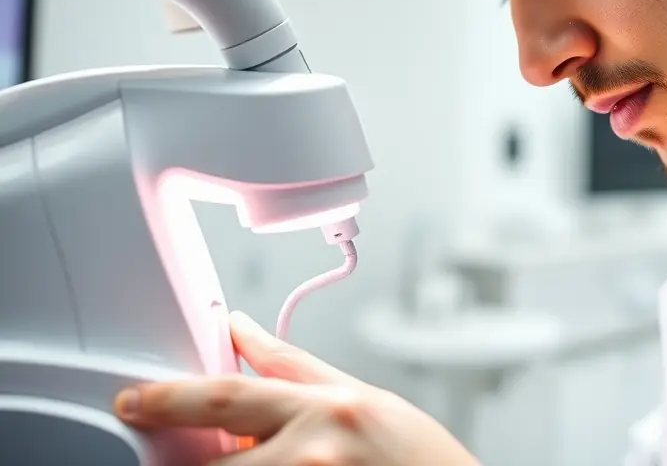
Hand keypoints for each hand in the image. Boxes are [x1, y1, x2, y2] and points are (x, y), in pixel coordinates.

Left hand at [113, 311, 478, 465]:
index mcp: (326, 408)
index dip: (171, 397)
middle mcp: (314, 452)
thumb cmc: (416, 455)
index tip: (134, 400)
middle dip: (181, 459)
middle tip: (165, 444)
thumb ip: (294, 366)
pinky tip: (268, 465)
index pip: (229, 396)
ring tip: (254, 453)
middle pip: (214, 461)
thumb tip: (243, 330)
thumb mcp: (360, 397)